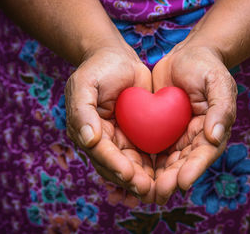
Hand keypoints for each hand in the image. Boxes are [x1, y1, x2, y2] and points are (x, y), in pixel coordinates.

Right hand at [65, 45, 154, 203]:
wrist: (118, 58)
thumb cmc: (99, 68)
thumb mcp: (85, 84)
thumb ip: (82, 111)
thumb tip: (89, 140)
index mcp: (86, 131)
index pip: (101, 153)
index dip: (114, 165)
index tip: (129, 175)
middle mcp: (103, 140)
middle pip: (116, 166)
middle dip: (131, 180)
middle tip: (148, 191)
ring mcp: (121, 140)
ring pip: (132, 166)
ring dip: (144, 180)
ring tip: (159, 191)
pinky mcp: (138, 136)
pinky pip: (146, 155)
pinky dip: (154, 168)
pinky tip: (167, 177)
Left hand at [152, 44, 236, 204]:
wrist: (185, 55)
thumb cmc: (205, 66)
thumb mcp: (217, 81)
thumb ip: (221, 107)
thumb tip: (216, 137)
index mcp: (212, 130)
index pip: (204, 154)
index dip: (194, 169)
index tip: (181, 182)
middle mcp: (195, 138)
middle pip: (183, 164)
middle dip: (170, 179)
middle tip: (156, 193)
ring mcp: (176, 136)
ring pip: (165, 162)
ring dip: (154, 178)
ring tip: (140, 192)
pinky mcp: (158, 131)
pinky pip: (150, 149)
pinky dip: (142, 162)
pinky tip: (129, 173)